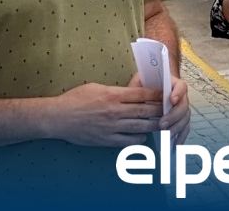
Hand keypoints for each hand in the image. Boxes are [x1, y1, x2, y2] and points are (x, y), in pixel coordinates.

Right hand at [43, 80, 162, 146]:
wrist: (58, 117)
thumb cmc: (75, 99)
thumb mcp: (96, 87)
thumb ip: (115, 91)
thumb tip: (130, 93)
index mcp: (113, 95)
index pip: (141, 94)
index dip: (156, 94)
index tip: (165, 94)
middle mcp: (115, 111)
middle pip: (145, 110)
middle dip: (160, 110)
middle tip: (169, 109)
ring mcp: (112, 127)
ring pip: (141, 126)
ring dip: (153, 125)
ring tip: (162, 123)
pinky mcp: (106, 140)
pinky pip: (129, 141)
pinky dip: (139, 138)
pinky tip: (143, 136)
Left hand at [126, 73, 190, 143]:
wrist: (151, 86)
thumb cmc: (145, 85)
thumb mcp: (141, 82)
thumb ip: (141, 87)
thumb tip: (138, 97)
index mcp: (173, 84)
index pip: (181, 86)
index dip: (178, 93)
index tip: (171, 100)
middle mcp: (181, 97)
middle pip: (184, 106)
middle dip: (173, 116)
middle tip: (162, 125)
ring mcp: (182, 109)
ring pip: (185, 119)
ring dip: (176, 128)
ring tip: (166, 137)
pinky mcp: (181, 120)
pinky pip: (184, 129)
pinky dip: (179, 137)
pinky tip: (173, 145)